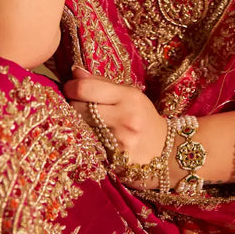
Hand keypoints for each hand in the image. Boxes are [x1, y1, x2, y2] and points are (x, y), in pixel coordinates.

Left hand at [64, 67, 168, 186]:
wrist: (165, 152)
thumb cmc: (143, 119)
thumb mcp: (130, 95)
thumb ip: (102, 83)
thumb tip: (75, 72)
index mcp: (129, 97)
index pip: (86, 88)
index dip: (71, 88)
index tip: (70, 88)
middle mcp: (125, 118)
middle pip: (78, 108)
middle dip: (72, 105)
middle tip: (75, 105)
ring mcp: (119, 142)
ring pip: (80, 128)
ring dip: (77, 124)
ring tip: (85, 122)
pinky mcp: (114, 161)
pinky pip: (88, 146)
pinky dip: (85, 141)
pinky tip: (92, 139)